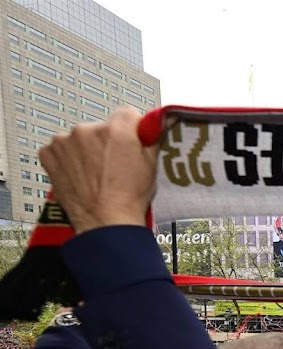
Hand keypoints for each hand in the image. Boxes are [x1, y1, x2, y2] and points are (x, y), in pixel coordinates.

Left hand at [39, 107, 156, 234]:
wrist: (104, 223)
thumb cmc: (129, 199)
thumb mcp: (152, 166)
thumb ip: (152, 137)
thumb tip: (156, 122)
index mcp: (116, 130)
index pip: (127, 114)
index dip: (132, 130)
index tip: (132, 143)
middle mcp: (87, 129)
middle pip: (101, 127)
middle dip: (107, 142)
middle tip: (114, 166)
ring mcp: (64, 141)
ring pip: (80, 138)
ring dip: (86, 150)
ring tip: (96, 175)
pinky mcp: (49, 154)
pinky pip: (60, 149)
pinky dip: (68, 160)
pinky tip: (79, 176)